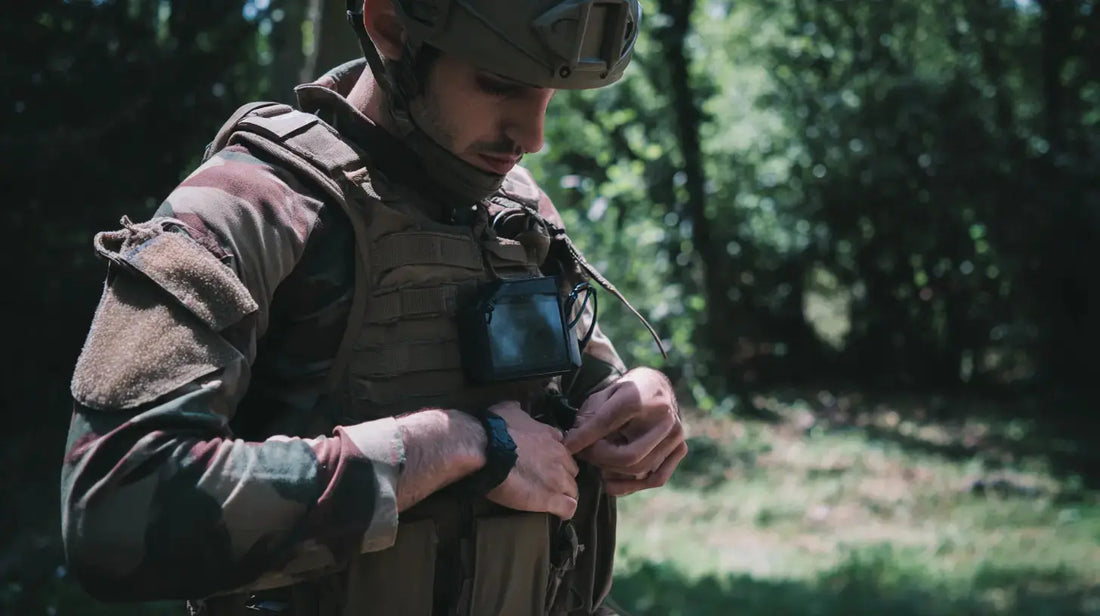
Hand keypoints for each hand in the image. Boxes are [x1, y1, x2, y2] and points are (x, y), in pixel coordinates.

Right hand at [485, 401, 579, 519]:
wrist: (486, 450)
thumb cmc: (495, 429)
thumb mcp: (509, 410)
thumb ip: (519, 412)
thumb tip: (517, 408)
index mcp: (551, 436)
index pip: (564, 449)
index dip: (556, 458)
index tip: (546, 462)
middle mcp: (560, 456)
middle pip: (571, 470)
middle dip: (562, 476)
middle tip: (546, 482)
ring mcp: (558, 478)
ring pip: (572, 490)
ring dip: (564, 494)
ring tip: (551, 500)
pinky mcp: (551, 498)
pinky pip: (568, 508)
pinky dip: (564, 511)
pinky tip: (557, 513)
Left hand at [564, 367, 687, 496]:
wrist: (655, 386)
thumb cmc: (624, 391)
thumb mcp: (603, 395)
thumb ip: (589, 418)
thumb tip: (572, 444)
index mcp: (639, 398)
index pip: (605, 425)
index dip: (583, 439)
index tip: (567, 446)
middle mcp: (663, 417)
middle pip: (627, 456)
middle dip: (599, 459)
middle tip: (584, 455)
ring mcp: (675, 434)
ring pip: (640, 470)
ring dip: (613, 473)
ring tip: (597, 465)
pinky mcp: (680, 448)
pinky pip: (656, 478)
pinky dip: (631, 486)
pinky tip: (611, 482)